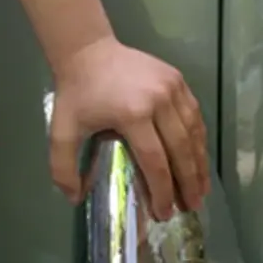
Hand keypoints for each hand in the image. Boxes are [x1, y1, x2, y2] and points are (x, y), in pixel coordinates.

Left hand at [49, 36, 209, 219]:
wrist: (88, 50)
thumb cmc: (76, 93)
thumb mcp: (61, 131)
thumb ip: (63, 167)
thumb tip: (75, 198)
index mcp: (132, 114)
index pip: (155, 160)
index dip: (162, 190)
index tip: (164, 212)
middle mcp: (159, 100)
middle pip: (181, 150)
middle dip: (188, 182)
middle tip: (191, 206)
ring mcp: (172, 88)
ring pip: (193, 133)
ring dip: (199, 163)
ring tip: (201, 189)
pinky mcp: (178, 80)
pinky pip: (194, 116)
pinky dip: (199, 140)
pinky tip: (199, 159)